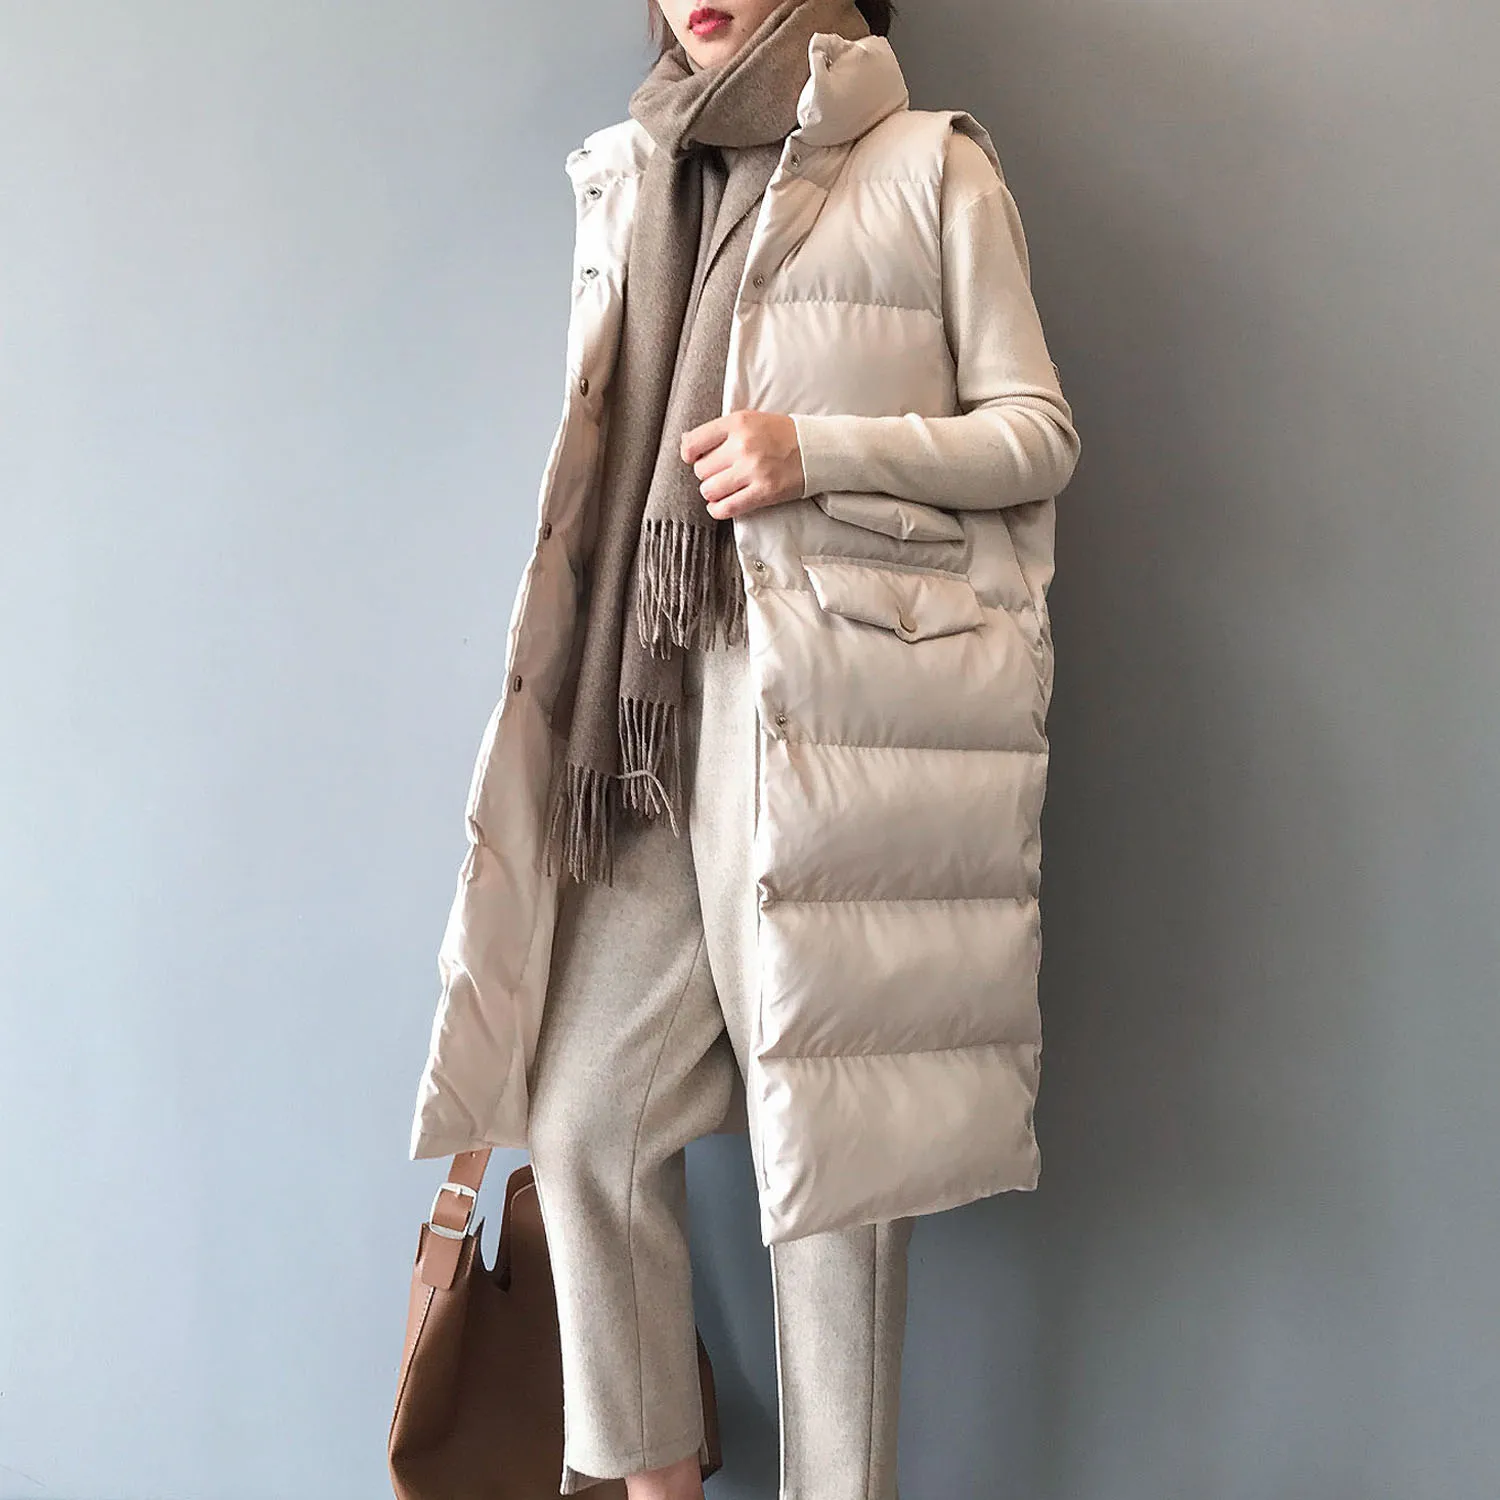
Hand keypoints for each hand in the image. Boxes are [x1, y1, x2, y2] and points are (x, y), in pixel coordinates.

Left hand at [680, 410, 804, 519]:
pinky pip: (726, 508)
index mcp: (737, 423)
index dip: (690, 455)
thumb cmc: (780, 435)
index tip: (695, 459)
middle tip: (721, 473)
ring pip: (709, 490)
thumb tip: (686, 445)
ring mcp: (753, 470)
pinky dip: (718, 510)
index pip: (693, 443)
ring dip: (713, 492)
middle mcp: (742, 446)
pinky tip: (722, 505)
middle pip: (701, 470)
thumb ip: (720, 431)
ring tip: (724, 488)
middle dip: (707, 474)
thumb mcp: (750, 419)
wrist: (815, 449)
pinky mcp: (763, 492)